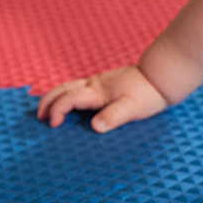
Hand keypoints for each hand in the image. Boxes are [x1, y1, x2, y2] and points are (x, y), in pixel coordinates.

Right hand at [36, 65, 169, 132]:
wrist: (163, 76)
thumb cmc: (148, 93)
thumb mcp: (132, 108)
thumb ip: (113, 116)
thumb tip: (95, 126)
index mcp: (97, 92)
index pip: (68, 99)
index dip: (56, 111)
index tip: (52, 125)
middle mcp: (95, 84)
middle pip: (62, 89)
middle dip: (47, 102)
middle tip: (39, 117)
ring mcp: (100, 82)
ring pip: (69, 86)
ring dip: (55, 97)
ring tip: (47, 110)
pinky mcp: (106, 83)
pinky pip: (79, 87)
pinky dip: (66, 94)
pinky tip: (70, 102)